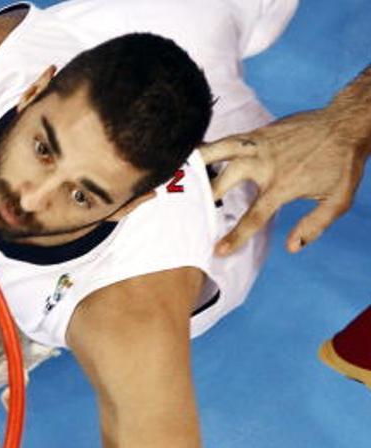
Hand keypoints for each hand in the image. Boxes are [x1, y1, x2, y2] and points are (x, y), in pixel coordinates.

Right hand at [199, 108, 366, 255]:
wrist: (346, 124)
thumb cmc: (342, 163)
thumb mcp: (339, 200)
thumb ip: (314, 225)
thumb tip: (291, 247)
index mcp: (282, 185)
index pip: (253, 216)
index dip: (235, 236)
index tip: (218, 251)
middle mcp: (265, 164)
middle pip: (224, 181)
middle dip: (204, 197)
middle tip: (186, 210)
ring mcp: (259, 145)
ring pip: (219, 151)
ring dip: (196, 161)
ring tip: (174, 169)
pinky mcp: (258, 132)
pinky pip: (228, 139)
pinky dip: (208, 145)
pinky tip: (192, 150)